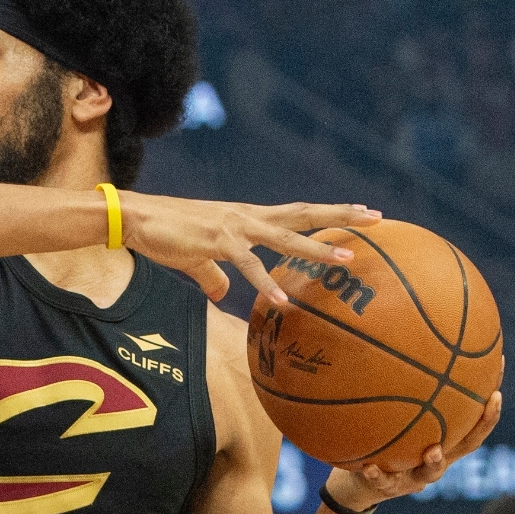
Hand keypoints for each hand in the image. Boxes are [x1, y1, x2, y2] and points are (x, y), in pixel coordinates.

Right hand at [122, 196, 384, 303]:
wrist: (136, 219)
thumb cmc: (165, 235)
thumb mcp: (197, 259)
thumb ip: (214, 275)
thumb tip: (223, 293)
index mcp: (248, 217)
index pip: (298, 213)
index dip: (330, 213)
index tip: (362, 213)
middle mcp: (249, 216)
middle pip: (305, 214)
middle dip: (342, 215)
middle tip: (378, 217)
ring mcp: (236, 226)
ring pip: (286, 236)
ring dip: (317, 248)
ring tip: (345, 257)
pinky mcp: (217, 241)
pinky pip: (247, 266)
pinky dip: (265, 282)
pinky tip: (282, 299)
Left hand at [325, 388, 504, 512]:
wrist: (359, 484)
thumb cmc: (385, 445)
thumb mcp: (399, 421)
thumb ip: (409, 397)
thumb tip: (413, 350)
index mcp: (444, 444)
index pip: (474, 425)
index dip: (490, 410)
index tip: (498, 389)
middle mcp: (436, 461)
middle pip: (467, 446)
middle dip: (481, 426)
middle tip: (490, 403)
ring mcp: (413, 477)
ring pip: (431, 473)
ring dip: (435, 462)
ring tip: (433, 450)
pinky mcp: (387, 488)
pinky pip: (383, 482)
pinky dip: (378, 475)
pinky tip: (370, 467)